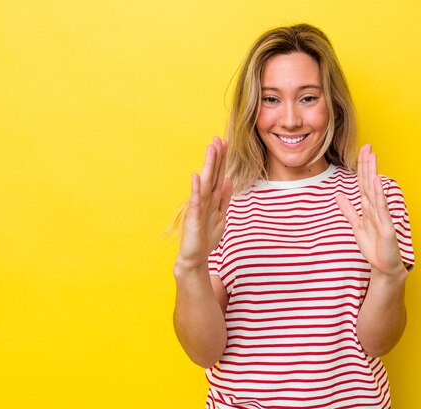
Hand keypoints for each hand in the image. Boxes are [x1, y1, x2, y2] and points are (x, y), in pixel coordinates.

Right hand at [176, 137, 232, 269]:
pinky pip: (196, 202)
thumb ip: (224, 198)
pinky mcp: (193, 218)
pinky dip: (196, 189)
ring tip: (210, 149)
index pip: (218, 175)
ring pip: (205, 183)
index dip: (221, 160)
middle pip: (211, 175)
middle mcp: (205, 200)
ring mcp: (198, 208)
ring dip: (207, 166)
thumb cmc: (206, 237)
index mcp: (212, 199)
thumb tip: (228, 179)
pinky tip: (196, 176)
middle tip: (217, 138)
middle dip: (215, 157)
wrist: (195, 257)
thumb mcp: (220, 215)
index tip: (224, 143)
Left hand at [336, 145, 405, 278]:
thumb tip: (338, 195)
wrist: (385, 266)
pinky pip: (381, 208)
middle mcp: (376, 208)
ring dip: (373, 173)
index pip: (364, 183)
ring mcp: (382, 216)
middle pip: (370, 182)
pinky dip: (378, 194)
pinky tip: (376, 182)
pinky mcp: (386, 226)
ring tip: (372, 156)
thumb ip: (348, 210)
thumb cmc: (374, 247)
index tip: (362, 150)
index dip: (362, 167)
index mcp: (368, 207)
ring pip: (375, 191)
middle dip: (368, 164)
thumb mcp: (356, 226)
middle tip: (367, 145)